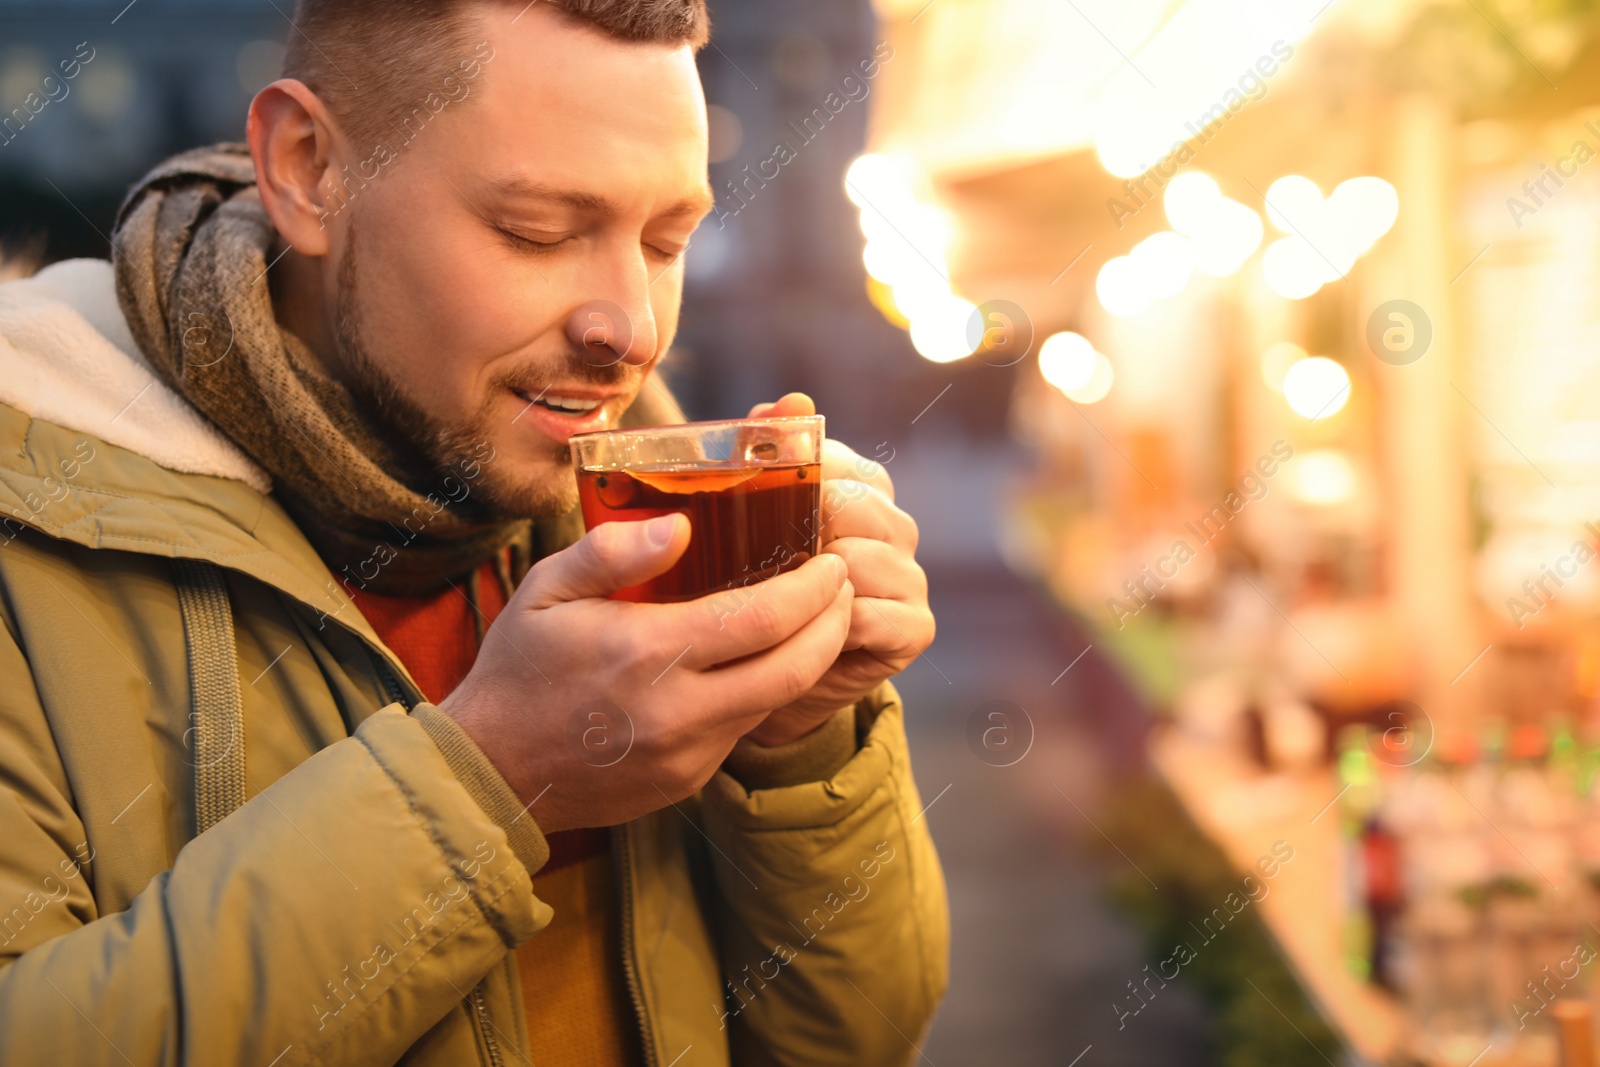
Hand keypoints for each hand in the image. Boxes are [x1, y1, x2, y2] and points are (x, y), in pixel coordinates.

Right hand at [439, 511, 853, 831]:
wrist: (490, 773)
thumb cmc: (518, 668)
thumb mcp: (546, 590)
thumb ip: (613, 552)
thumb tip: (682, 525)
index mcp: (646, 653)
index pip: (763, 618)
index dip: (813, 588)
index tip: (831, 560)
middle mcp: (678, 711)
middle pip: (795, 668)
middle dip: (834, 623)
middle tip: (841, 585)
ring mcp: (687, 755)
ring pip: (777, 702)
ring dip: (808, 657)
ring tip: (813, 615)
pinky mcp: (688, 782)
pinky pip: (745, 729)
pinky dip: (765, 689)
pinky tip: (759, 659)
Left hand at [741, 393, 933, 745]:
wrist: (765, 676)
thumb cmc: (753, 588)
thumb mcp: (748, 519)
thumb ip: (769, 451)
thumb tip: (793, 399)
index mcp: (863, 487)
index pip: (830, 460)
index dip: (785, 480)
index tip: (740, 502)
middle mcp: (896, 526)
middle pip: (847, 506)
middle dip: (794, 534)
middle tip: (748, 563)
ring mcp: (911, 577)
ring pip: (855, 561)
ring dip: (805, 586)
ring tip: (770, 603)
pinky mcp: (916, 628)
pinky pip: (868, 615)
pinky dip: (830, 627)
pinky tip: (804, 635)